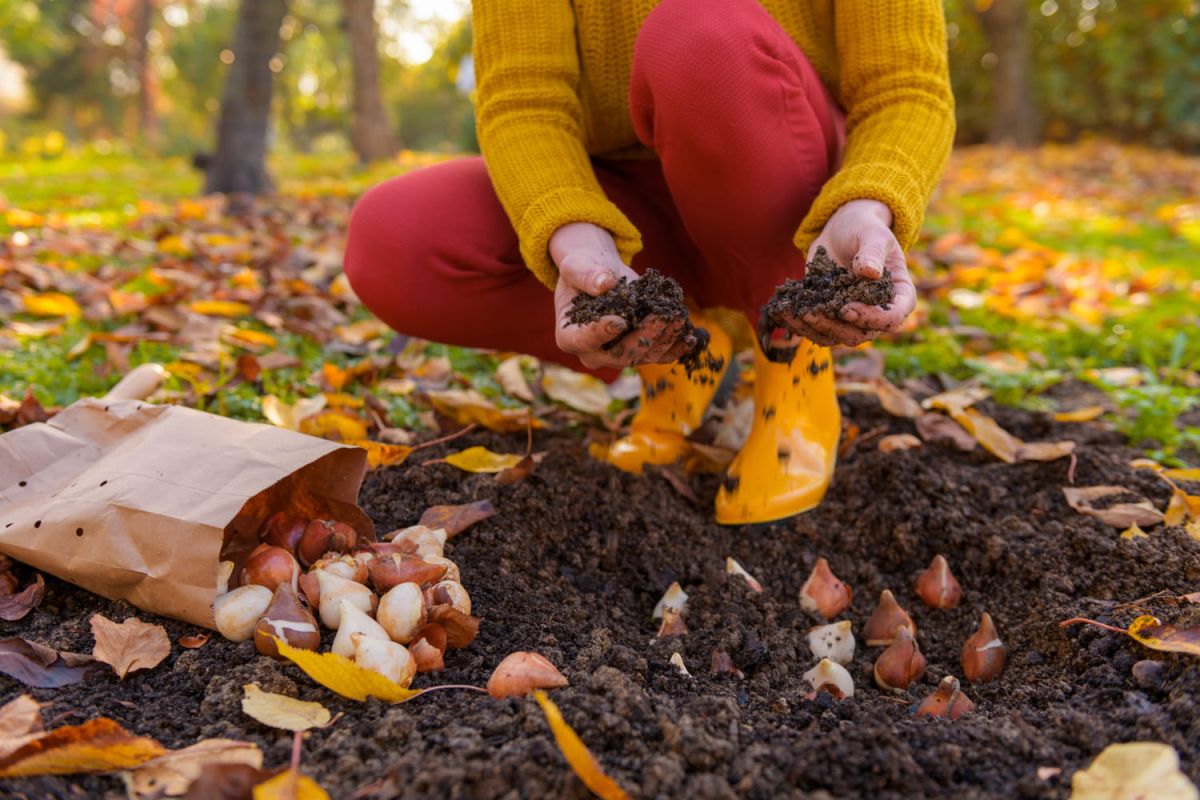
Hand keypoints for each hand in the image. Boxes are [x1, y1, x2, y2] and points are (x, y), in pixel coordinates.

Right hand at [550, 222, 691, 369]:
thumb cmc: (582, 270)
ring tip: (680, 317)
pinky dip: (676, 347)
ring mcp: (619, 355)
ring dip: (665, 339)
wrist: (600, 275)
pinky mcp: (641, 350)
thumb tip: (606, 283)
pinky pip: (660, 354)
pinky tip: (691, 336)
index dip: (601, 333)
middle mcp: (595, 354)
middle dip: (644, 335)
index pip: (585, 340)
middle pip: (621, 353)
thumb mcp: (577, 266)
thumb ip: (587, 275)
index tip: (619, 321)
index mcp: (570, 337)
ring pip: (645, 355)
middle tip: (663, 316)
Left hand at [783, 199, 916, 346]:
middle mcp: (877, 313)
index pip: (892, 318)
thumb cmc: (865, 230)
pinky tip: (782, 311)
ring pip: (834, 337)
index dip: (871, 319)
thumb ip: (872, 253)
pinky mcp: (829, 317)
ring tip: (790, 311)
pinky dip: (798, 324)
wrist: (843, 231)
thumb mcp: (873, 235)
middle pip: (859, 334)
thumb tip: (868, 272)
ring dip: (810, 328)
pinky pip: (815, 330)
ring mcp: (852, 318)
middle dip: (833, 327)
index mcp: (899, 296)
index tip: (846, 308)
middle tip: (809, 312)